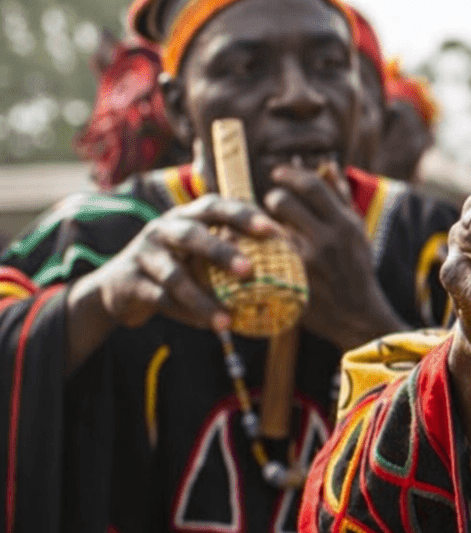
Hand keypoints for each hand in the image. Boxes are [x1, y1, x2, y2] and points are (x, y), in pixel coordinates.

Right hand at [65, 196, 279, 372]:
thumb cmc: (177, 267)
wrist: (120, 288)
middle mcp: (164, 229)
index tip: (274, 231)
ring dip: (202, 299)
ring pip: (174, 276)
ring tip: (227, 319)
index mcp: (187, 216)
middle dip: (221, 251)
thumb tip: (288, 272)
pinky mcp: (130, 281)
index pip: (216, 206)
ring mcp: (144, 253)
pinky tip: (209, 326)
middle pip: (192, 234)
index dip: (244, 215)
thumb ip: (231, 254)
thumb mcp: (200, 254)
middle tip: (249, 270)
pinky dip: (186, 314)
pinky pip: (161, 299)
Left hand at [264, 164, 405, 349]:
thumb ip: (341, 198)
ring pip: (268, 226)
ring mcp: (307, 261)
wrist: (358, 315)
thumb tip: (327, 165)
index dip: (290, 174)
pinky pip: (263, 253)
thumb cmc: (356, 269)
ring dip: (261, 221)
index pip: (312, 185)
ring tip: (265, 225)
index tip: (278, 174)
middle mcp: (327, 239)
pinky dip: (256, 245)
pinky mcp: (291, 279)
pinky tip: (254, 245)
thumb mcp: (357, 232)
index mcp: (345, 224)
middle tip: (273, 204)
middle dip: (273, 198)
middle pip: (283, 201)